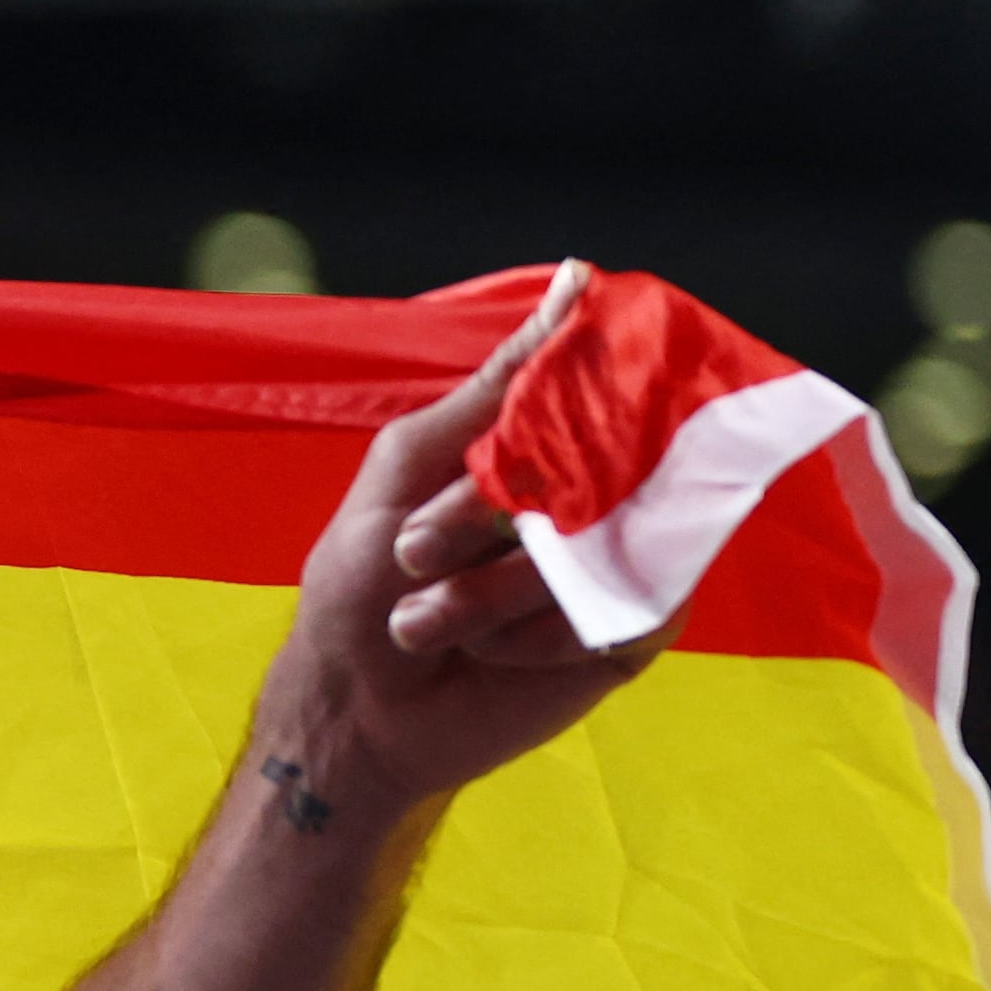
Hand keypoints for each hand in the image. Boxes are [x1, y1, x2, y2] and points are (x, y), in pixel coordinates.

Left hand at [257, 262, 671, 828]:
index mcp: (543, 450)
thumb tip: (574, 282)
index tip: (517, 440)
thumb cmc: (361, 581)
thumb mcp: (408, 465)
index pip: (604, 392)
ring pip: (610, 542)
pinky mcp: (631, 633)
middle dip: (485, 516)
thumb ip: (497, 390)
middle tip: (412, 554)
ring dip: (500, 589)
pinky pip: (625, 610)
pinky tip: (489, 653)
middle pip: (602, 467)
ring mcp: (619, 563)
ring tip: (426, 620)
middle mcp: (591, 498)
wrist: (360, 707)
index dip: (576, 403)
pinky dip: (542, 633)